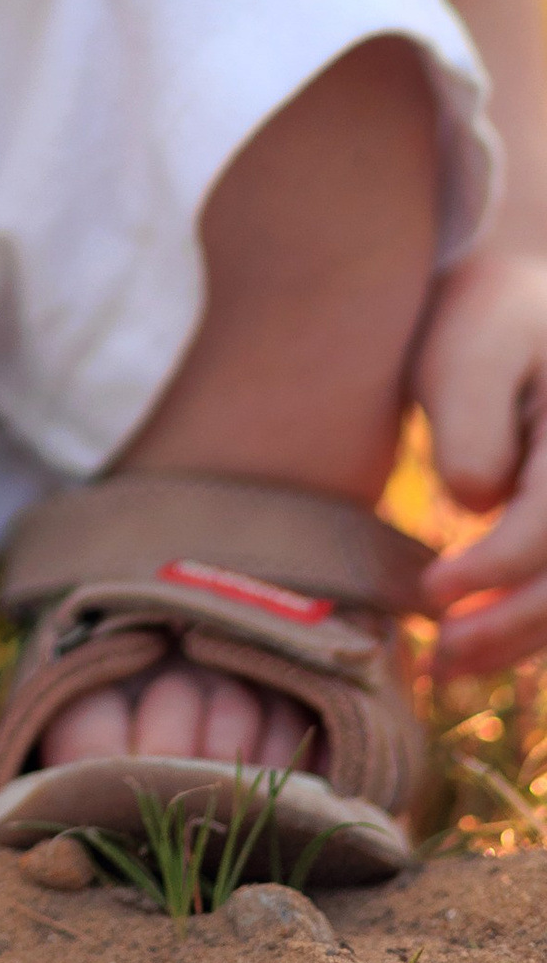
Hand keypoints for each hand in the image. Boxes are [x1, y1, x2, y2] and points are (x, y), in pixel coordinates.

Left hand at [417, 242, 546, 673]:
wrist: (524, 297)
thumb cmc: (487, 317)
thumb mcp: (466, 346)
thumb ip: (470, 420)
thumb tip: (474, 500)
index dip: (496, 568)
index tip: (431, 589)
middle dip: (511, 626)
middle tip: (436, 655)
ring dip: (521, 638)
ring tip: (444, 666)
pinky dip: (532, 622)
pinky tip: (479, 644)